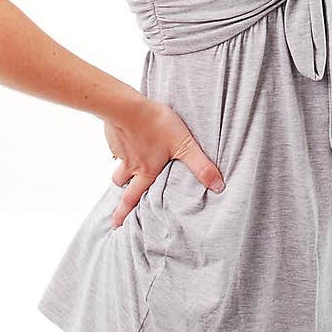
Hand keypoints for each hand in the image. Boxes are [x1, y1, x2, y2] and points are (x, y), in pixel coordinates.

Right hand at [103, 96, 224, 228]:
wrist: (127, 107)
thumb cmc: (156, 125)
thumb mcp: (184, 145)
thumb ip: (200, 166)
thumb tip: (217, 186)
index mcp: (145, 171)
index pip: (132, 197)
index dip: (124, 211)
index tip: (116, 224)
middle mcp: (130, 164)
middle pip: (119, 182)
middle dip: (118, 193)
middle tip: (116, 202)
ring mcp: (120, 149)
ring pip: (118, 163)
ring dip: (121, 167)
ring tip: (125, 164)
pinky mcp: (114, 133)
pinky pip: (116, 143)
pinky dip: (121, 143)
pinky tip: (128, 134)